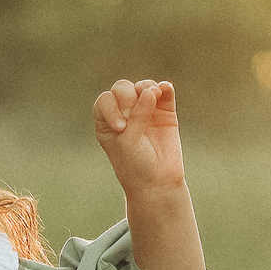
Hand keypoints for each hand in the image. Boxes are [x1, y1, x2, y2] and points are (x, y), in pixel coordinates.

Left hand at [92, 79, 183, 195]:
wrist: (158, 182)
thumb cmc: (135, 165)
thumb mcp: (129, 141)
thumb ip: (138, 115)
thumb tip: (152, 90)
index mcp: (107, 122)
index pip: (105, 101)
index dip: (112, 108)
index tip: (121, 128)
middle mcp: (125, 113)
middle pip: (122, 89)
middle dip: (128, 98)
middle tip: (134, 118)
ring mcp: (145, 110)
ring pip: (143, 87)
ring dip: (146, 88)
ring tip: (153, 96)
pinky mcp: (165, 111)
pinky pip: (164, 92)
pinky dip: (165, 88)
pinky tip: (165, 89)